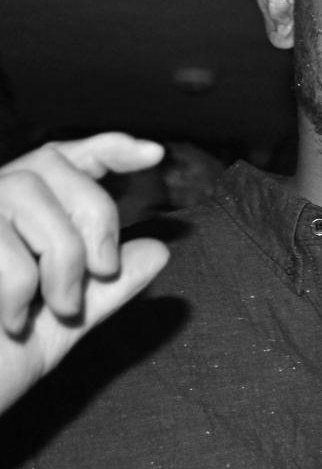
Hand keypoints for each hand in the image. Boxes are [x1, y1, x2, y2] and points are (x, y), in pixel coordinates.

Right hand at [0, 134, 169, 413]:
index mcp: (16, 216)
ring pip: (27, 193)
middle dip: (95, 215)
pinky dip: (20, 289)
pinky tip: (12, 322)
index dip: (107, 147)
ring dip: (62, 256)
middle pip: (51, 165)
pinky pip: (0, 245)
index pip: (61, 157)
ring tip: (61, 307)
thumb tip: (158, 250)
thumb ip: (111, 285)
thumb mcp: (68, 319)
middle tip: (103, 270)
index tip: (155, 155)